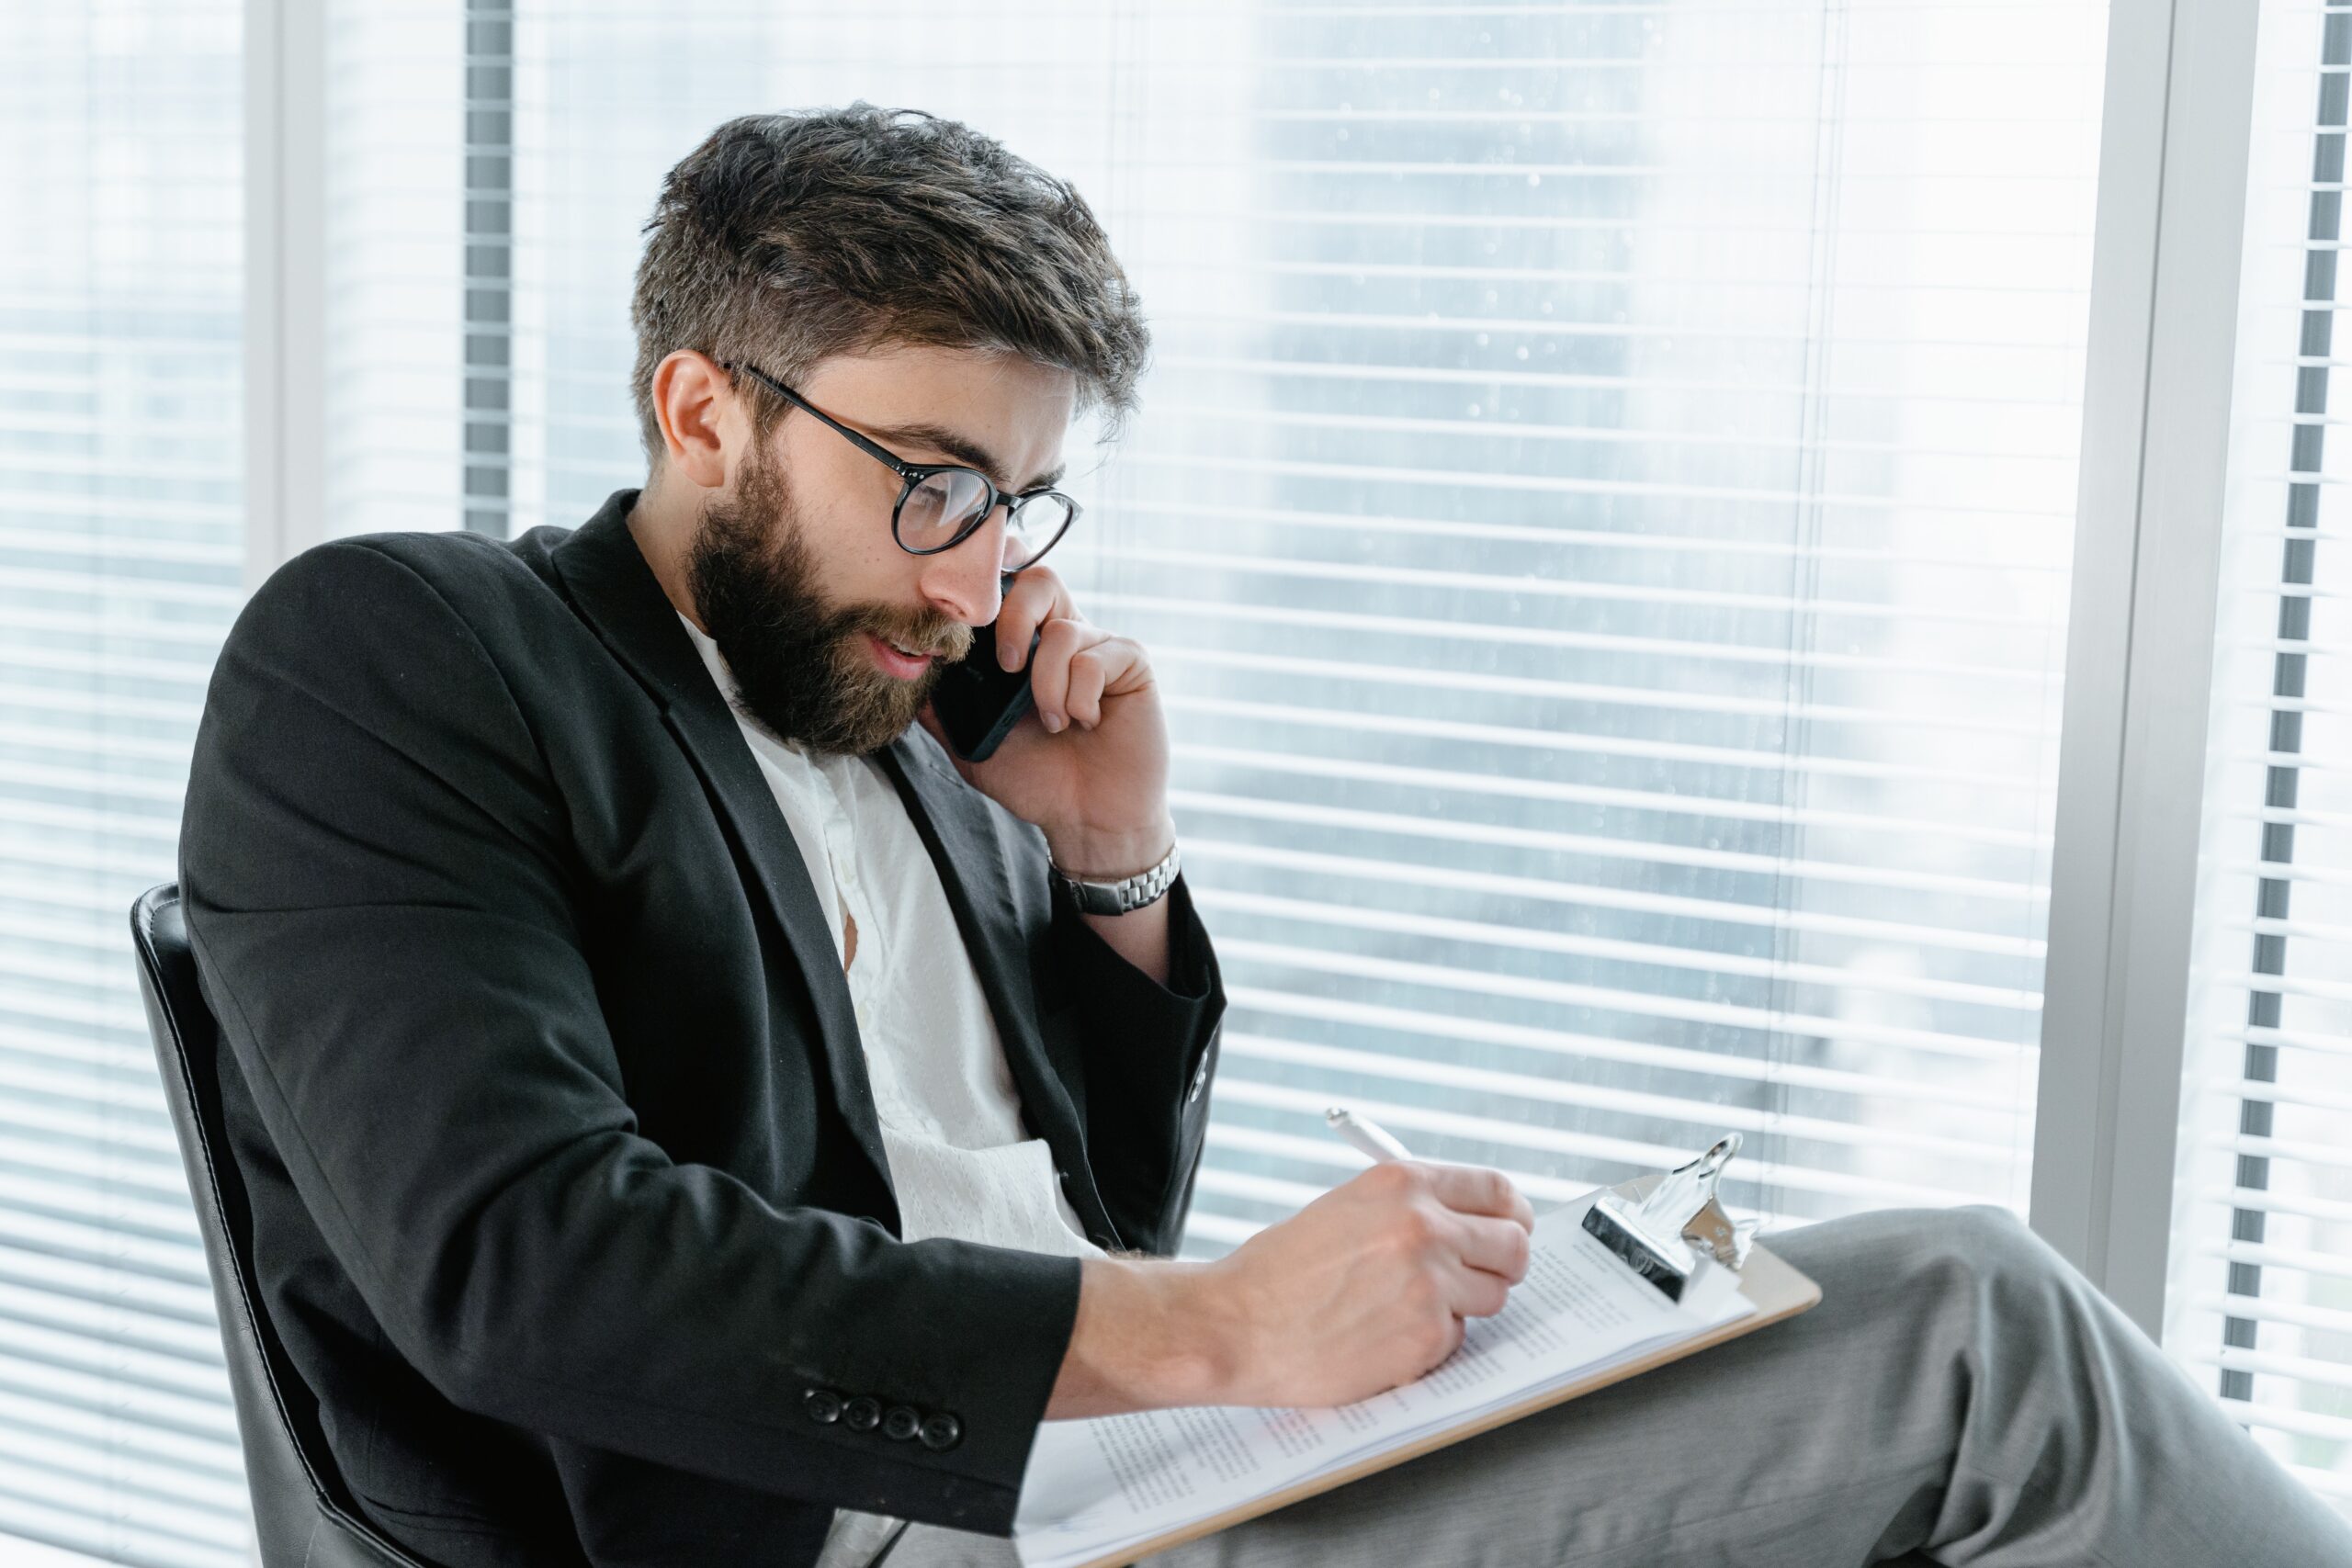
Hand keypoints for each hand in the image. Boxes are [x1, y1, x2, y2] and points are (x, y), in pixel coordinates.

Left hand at [914, 564, 1172, 871]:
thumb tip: (904, 672)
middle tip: (1006, 667)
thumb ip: (940, 707)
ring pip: (1064, 632)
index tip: (970, 618)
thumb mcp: (971, 742)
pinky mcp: (1131, 664)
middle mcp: (1064, 637)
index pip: (1008, 591)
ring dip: (1048, 687)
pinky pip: (1097, 659)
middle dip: (1014, 618)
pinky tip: (1085, 724)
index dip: (990, 587)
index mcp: (1027, 646)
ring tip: (1053, 725)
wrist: (1085, 820)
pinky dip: (1081, 698)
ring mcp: (1100, 647)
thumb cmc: (1036, 779)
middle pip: (1040, 581)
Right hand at [1185, 1161, 1534, 1407]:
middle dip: (1503, 1263)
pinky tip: (1384, 1335)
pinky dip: (1431, 1342)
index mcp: (1401, 1183)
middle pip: (1513, 1243)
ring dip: (1463, 1306)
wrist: (1238, 1324)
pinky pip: (1459, 1337)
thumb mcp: (1347, 1208)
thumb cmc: (1281, 1271)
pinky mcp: (1426, 1334)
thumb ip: (1410, 1208)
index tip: (1511, 1228)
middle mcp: (1422, 1225)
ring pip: (1493, 1295)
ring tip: (1406, 1308)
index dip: (1511, 1214)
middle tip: (1479, 1276)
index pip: (1497, 1189)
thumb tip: (1472, 1222)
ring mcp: (1429, 1282)